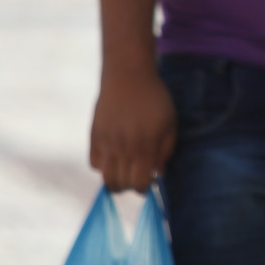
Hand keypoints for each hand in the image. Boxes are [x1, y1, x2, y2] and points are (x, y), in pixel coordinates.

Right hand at [88, 65, 176, 191]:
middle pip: (120, 185)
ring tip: (125, 171)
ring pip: (105, 178)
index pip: (139, 183)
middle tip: (137, 176)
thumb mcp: (170, 124)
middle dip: (130, 186)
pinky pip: (94, 164)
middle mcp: (123, 148)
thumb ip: (166, 151)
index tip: (148, 181)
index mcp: (145, 146)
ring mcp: (106, 142)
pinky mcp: (94, 135)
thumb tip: (157, 173)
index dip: (144, 188)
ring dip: (115, 180)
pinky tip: (114, 157)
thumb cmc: (154, 99)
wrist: (128, 76)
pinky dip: (103, 166)